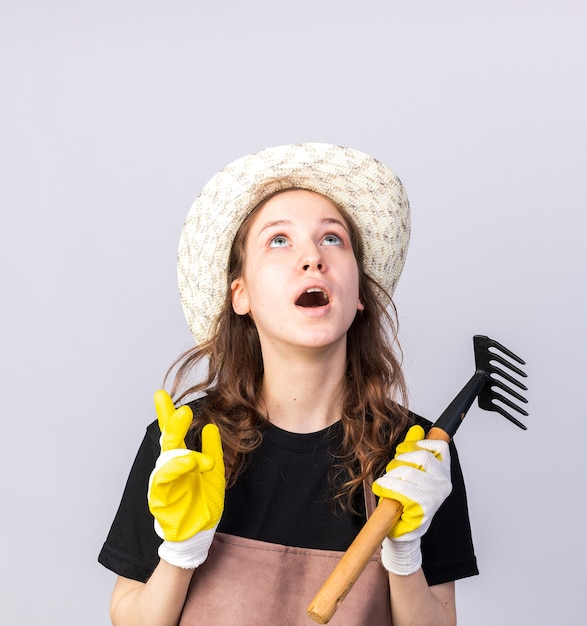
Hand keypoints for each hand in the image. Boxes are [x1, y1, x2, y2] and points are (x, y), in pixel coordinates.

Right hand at [148, 390, 224, 567]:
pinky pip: (165, 482)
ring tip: (198, 455)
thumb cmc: (202, 504)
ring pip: (166, 462)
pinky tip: (189, 463)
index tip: (160, 394)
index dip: (166, 413)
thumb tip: (210, 426)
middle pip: (167, 442)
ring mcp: (163, 484)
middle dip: (172, 426)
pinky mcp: (160, 500)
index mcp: (180, 460)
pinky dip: (176, 471)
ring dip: (182, 454)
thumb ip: (212, 450)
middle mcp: (169, 468)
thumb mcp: (215, 473)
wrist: (198, 536)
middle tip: (183, 411)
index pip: (172, 433)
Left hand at [372, 425, 450, 574]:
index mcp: (443, 472)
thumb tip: (416, 430)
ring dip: (391, 475)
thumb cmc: (406, 500)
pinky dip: (388, 486)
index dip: (418, 444)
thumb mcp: (411, 470)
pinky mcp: (424, 508)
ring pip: (409, 472)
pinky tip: (382, 489)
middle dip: (400, 460)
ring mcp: (435, 496)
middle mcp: (443, 483)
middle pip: (421, 457)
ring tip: (385, 483)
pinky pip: (403, 489)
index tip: (403, 450)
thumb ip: (413, 449)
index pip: (440, 447)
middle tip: (390, 469)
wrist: (403, 530)